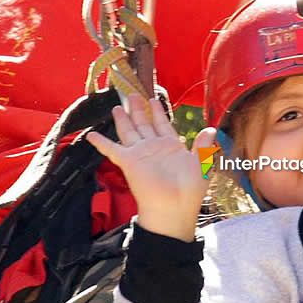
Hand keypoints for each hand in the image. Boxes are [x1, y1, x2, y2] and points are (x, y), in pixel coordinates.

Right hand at [86, 94, 212, 241]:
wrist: (174, 208)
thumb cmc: (189, 190)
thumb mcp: (201, 164)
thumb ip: (203, 145)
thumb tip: (211, 129)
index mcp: (171, 146)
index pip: (162, 124)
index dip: (157, 112)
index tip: (153, 99)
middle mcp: (154, 148)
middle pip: (144, 124)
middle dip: (138, 109)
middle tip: (133, 94)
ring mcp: (140, 154)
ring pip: (129, 131)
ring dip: (123, 119)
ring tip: (117, 106)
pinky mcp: (128, 162)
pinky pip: (111, 149)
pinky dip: (100, 142)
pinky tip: (90, 134)